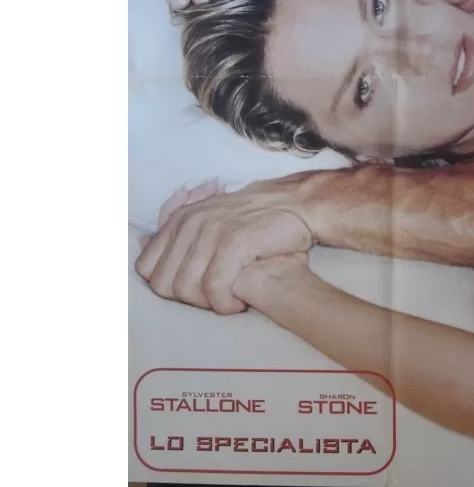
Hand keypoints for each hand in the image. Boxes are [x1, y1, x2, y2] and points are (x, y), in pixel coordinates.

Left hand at [135, 179, 316, 314]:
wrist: (297, 205)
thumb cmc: (255, 219)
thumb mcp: (208, 218)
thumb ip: (176, 233)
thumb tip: (139, 242)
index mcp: (180, 220)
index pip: (147, 269)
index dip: (168, 289)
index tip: (197, 291)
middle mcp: (190, 223)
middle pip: (163, 284)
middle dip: (188, 301)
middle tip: (216, 299)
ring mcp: (211, 231)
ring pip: (186, 289)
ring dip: (209, 305)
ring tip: (231, 301)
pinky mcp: (233, 242)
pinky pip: (214, 289)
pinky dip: (226, 305)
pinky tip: (241, 303)